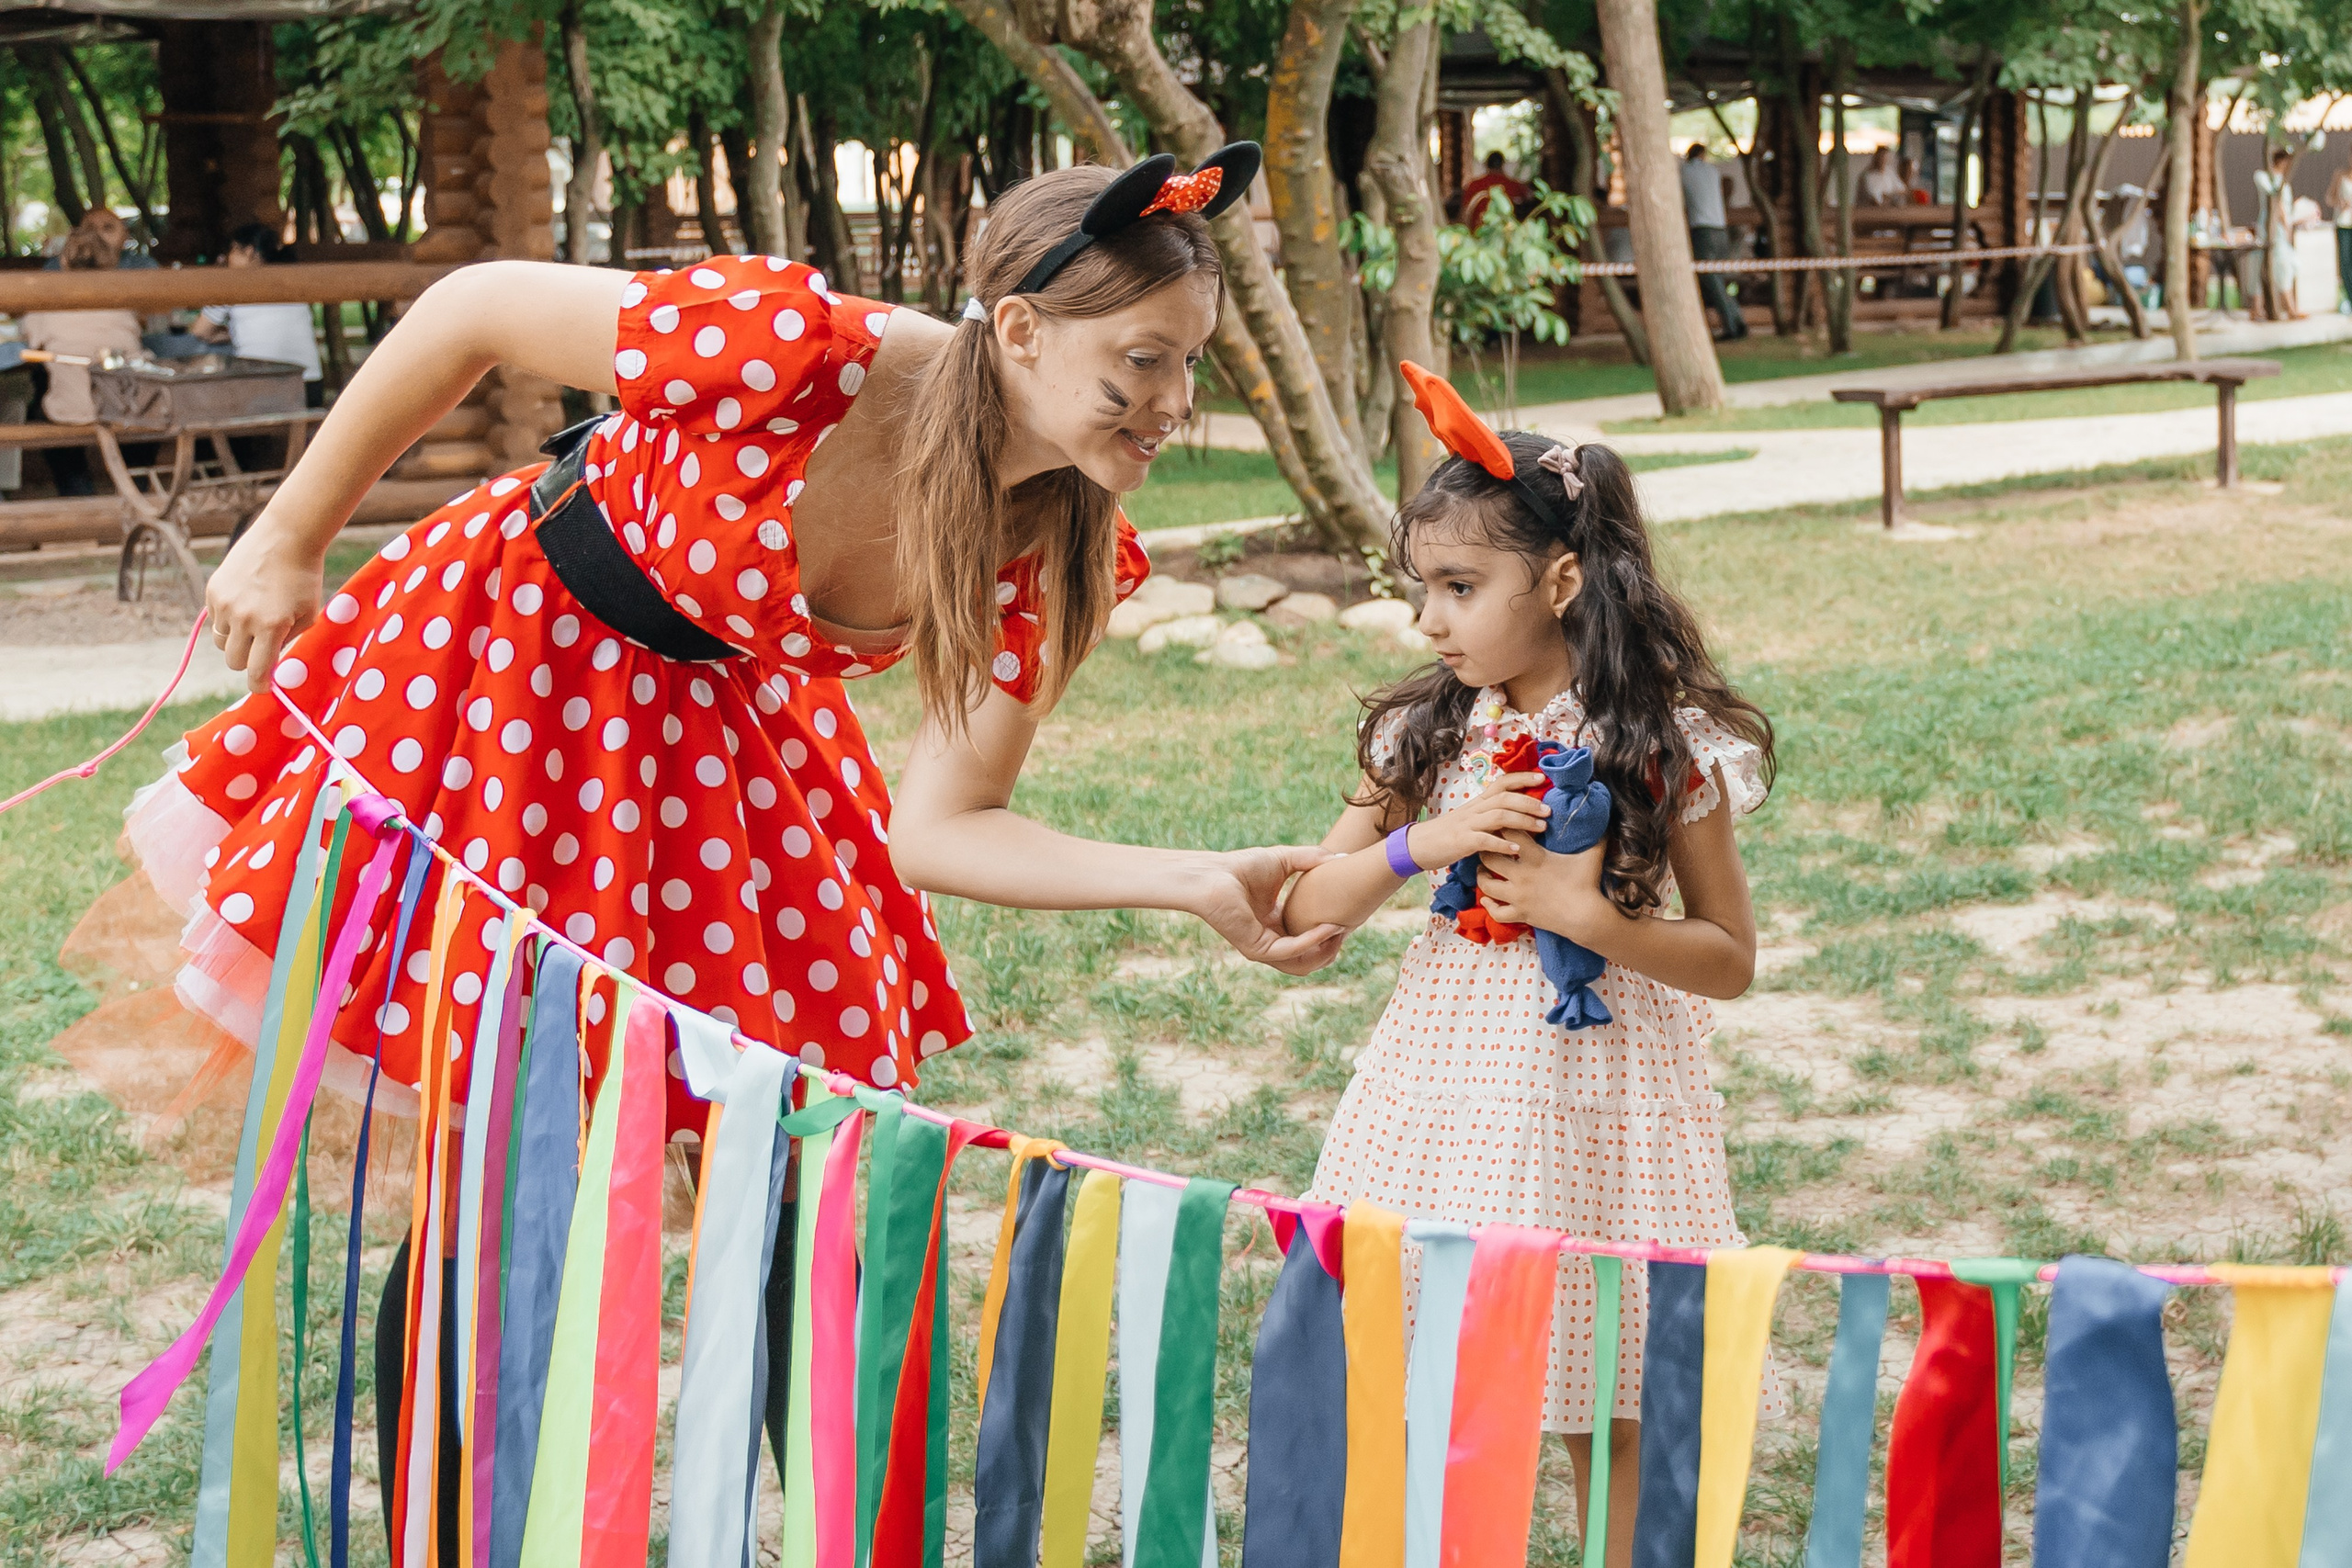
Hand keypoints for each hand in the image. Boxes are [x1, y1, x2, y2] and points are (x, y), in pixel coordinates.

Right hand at [206, 513, 326, 693]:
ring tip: (255, 623)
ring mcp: (224, 603)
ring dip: (236, 640)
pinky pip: (215, 619)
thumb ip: (289, 642)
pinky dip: (228, 620)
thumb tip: (271, 664)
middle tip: (261, 652)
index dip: (259, 684)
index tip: (262, 686)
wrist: (287, 537)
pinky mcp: (213, 590)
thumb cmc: (305, 578)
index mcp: (270, 627)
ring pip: (221, 641)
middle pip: (233, 661)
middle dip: (247, 662)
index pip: (255, 672)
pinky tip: (246, 603)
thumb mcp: (307, 615)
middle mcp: (243, 618)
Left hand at [1190, 845, 1345, 974]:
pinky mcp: (1258, 949)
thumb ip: (1314, 859)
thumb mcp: (1287, 860)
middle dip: (1332, 947)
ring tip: (1341, 930)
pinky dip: (1312, 941)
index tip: (1349, 916)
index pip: (1310, 937)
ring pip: (1303, 963)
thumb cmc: (1242, 866)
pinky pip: (1292, 952)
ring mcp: (1265, 948)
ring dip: (1326, 950)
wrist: (1214, 873)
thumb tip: (1343, 859)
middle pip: (1310, 957)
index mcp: (1277, 923)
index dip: (1331, 930)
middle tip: (1348, 927)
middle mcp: (1272, 939)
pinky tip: (1327, 926)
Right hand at [1405, 772, 1549, 868]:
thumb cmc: (1448, 834)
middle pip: (1505, 798)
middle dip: (1530, 802)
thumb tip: (1516, 814)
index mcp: (1478, 803)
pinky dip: (1502, 844)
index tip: (1542, 779)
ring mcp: (1467, 825)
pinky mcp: (1461, 842)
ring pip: (1499, 816)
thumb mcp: (1470, 820)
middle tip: (1549, 811)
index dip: (1522, 778)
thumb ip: (1490, 816)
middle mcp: (1474, 810)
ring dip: (1523, 821)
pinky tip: (1516, 849)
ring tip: (1541, 828)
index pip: (1501, 783)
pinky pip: (1484, 840)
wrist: (1418, 846)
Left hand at [1478, 835, 1610, 941]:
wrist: (1587, 917)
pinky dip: (1489, 905)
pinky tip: (1487, 898)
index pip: (1509, 834)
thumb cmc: (1588, 884)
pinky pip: (1496, 912)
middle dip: (1485, 850)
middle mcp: (1521, 877)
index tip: (1503, 822)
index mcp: (1535, 858)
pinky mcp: (1520, 915)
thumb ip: (1596, 834)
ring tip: (1483, 869)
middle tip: (1488, 845)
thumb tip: (1605, 814)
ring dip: (1482, 876)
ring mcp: (1518, 897)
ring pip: (1486, 885)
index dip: (1504, 825)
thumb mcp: (1592, 855)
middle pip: (1489, 858)